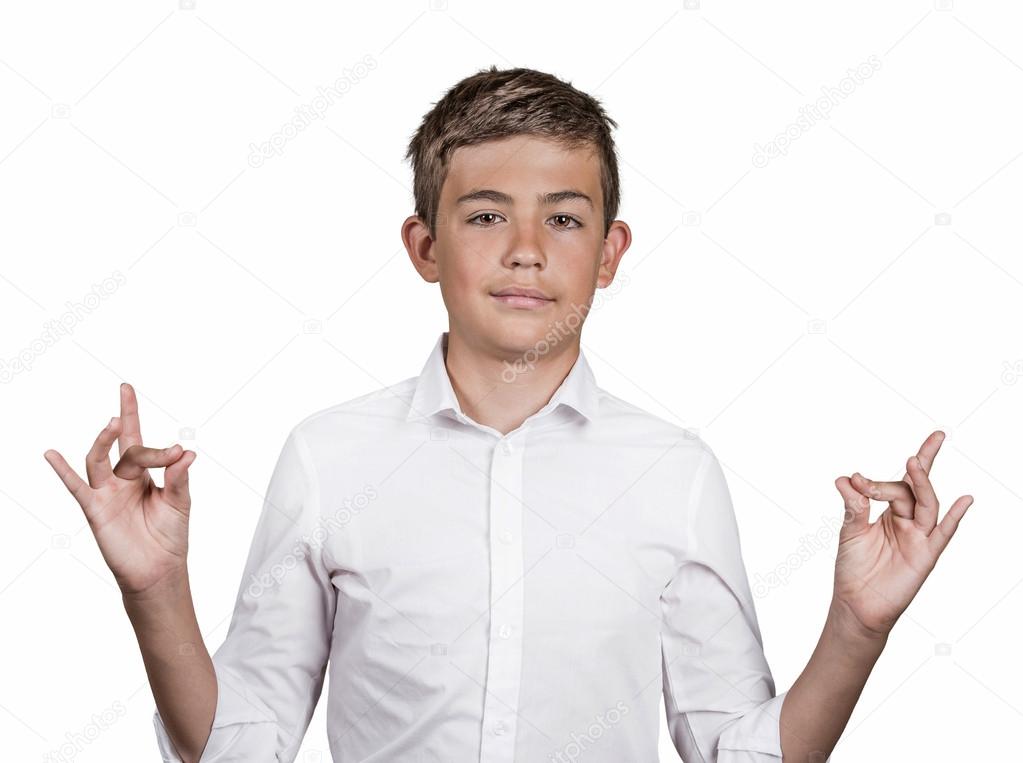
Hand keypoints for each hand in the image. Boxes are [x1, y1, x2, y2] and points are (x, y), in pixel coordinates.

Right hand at [44, 383, 196, 596]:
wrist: (159, 570)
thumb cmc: (169, 535)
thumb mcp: (179, 502)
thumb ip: (179, 478)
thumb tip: (187, 452)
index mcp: (144, 475)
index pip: (143, 446)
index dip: (159, 446)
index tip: (178, 451)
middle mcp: (123, 480)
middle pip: (125, 448)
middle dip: (129, 426)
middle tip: (134, 411)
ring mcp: (107, 493)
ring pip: (98, 460)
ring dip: (104, 440)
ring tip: (114, 422)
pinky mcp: (95, 510)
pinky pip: (76, 488)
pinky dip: (62, 471)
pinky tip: (51, 454)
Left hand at [831, 430, 973, 640]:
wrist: (856, 603)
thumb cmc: (854, 568)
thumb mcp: (850, 532)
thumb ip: (854, 506)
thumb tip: (845, 478)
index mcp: (890, 513)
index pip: (900, 483)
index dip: (884, 475)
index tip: (855, 478)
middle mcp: (908, 522)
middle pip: (912, 491)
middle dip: (907, 475)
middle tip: (896, 465)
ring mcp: (919, 537)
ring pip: (927, 505)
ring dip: (922, 483)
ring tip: (915, 460)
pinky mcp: (925, 555)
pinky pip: (943, 534)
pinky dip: (956, 517)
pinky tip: (966, 500)